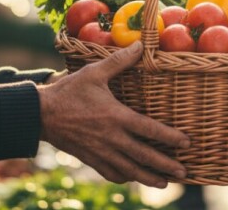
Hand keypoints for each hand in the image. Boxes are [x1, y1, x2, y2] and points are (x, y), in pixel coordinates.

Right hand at [37, 42, 189, 187]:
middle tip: (184, 173)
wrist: (40, 115)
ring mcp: (101, 151)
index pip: (149, 129)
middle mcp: (111, 138)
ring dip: (148, 177)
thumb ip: (119, 61)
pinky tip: (133, 177)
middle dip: (165, 165)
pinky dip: (125, 177)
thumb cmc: (69, 91)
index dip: (170, 137)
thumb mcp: (94, 72)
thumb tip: (140, 45)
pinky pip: (111, 172)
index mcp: (116, 116)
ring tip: (165, 183)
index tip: (187, 143)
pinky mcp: (90, 158)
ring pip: (129, 169)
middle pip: (144, 156)